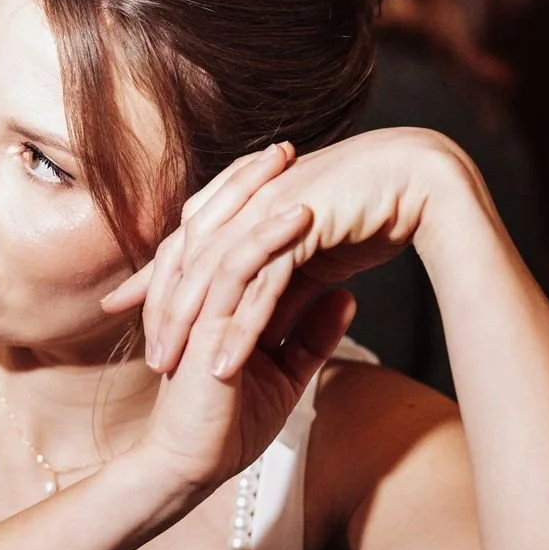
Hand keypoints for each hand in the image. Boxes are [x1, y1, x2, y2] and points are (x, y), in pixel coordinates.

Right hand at [86, 143, 355, 490]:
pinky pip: (236, 271)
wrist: (193, 468)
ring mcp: (194, 307)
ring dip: (258, 197)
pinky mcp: (203, 325)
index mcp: (207, 301)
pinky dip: (266, 239)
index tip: (296, 169)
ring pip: (224, 235)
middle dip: (251, 181)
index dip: (255, 198)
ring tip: (294, 163)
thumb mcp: (286, 372)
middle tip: (288, 145)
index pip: (227, 234)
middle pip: (217, 219)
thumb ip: (310, 333)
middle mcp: (194, 296)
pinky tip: (298, 215)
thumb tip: (347, 296)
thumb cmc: (229, 427)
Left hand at [108, 127, 479, 379]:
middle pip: (189, 262)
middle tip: (151, 357)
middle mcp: (250, 202)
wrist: (422, 181)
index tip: (126, 311)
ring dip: (192, 325)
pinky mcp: (299, 228)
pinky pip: (261, 285)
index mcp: (249, 201)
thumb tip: (262, 321)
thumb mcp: (316, 255)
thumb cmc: (373, 210)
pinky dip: (241, 327)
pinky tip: (225, 364)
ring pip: (216, 275)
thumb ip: (285, 284)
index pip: (189, 244)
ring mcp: (270, 212)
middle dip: (164, 310)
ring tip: (175, 368)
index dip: (157, 278)